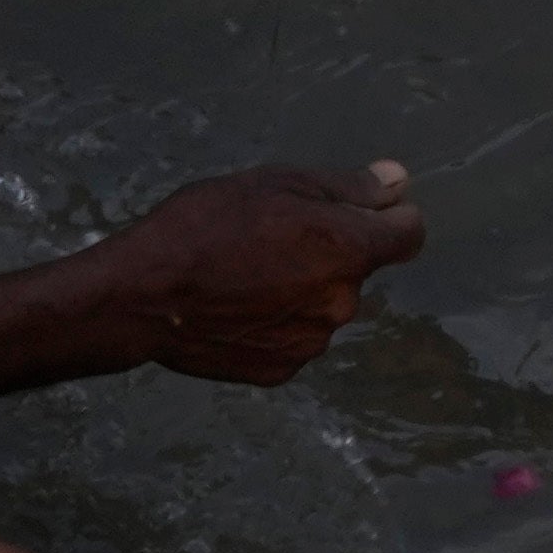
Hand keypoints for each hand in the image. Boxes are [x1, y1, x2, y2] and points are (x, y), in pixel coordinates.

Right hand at [87, 162, 423, 385]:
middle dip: (327, 253)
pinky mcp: (280, 370)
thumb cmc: (204, 226)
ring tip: (243, 275)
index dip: (391, 217)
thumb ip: (347, 186)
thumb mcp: (275, 183)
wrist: (143, 297)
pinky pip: (292, 338)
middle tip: (269, 237)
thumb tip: (399, 182)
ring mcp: (311, 342)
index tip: (361, 209)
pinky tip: (234, 308)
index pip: (410, 234)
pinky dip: (273, 323)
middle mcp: (341, 302)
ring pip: (322, 306)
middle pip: (355, 270)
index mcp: (348, 249)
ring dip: (299, 290)